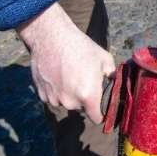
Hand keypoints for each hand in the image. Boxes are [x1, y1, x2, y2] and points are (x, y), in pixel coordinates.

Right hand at [17, 3, 115, 123]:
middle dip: (84, 99)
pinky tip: (57, 75)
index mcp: (88, 96)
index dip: (100, 113)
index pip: (97, 118)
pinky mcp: (41, 94)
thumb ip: (112, 76)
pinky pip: (52, 97)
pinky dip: (55, 90)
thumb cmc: (80, 46)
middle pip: (81, 108)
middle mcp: (70, 102)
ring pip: (65, 103)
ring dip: (68, 95)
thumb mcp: (104, 58)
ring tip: (68, 75)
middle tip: (83, 80)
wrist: (52, 37)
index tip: (100, 107)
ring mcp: (54, 99)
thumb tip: (115, 84)